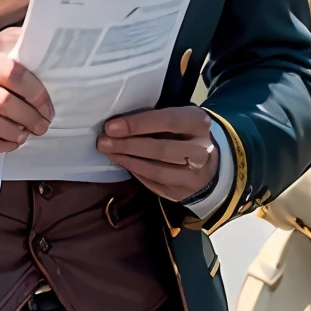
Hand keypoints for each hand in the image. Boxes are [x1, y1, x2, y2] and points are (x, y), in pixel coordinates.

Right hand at [0, 30, 51, 158]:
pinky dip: (4, 145)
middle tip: (42, 122)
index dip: (33, 87)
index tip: (44, 101)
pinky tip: (11, 142)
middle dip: (30, 114)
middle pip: (4, 100)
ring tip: (27, 132)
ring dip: (19, 132)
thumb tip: (35, 75)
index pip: (7, 69)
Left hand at [98, 107, 216, 202]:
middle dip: (127, 146)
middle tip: (103, 141)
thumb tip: (117, 123)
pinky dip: (134, 172)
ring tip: (108, 152)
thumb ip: (153, 118)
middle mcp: (202, 150)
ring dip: (127, 161)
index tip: (112, 126)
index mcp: (199, 123)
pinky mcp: (182, 192)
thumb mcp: (177, 118)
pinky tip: (121, 162)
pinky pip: (153, 183)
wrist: (207, 162)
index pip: (169, 121)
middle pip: (161, 149)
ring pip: (156, 170)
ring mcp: (195, 175)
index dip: (138, 124)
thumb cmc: (182, 133)